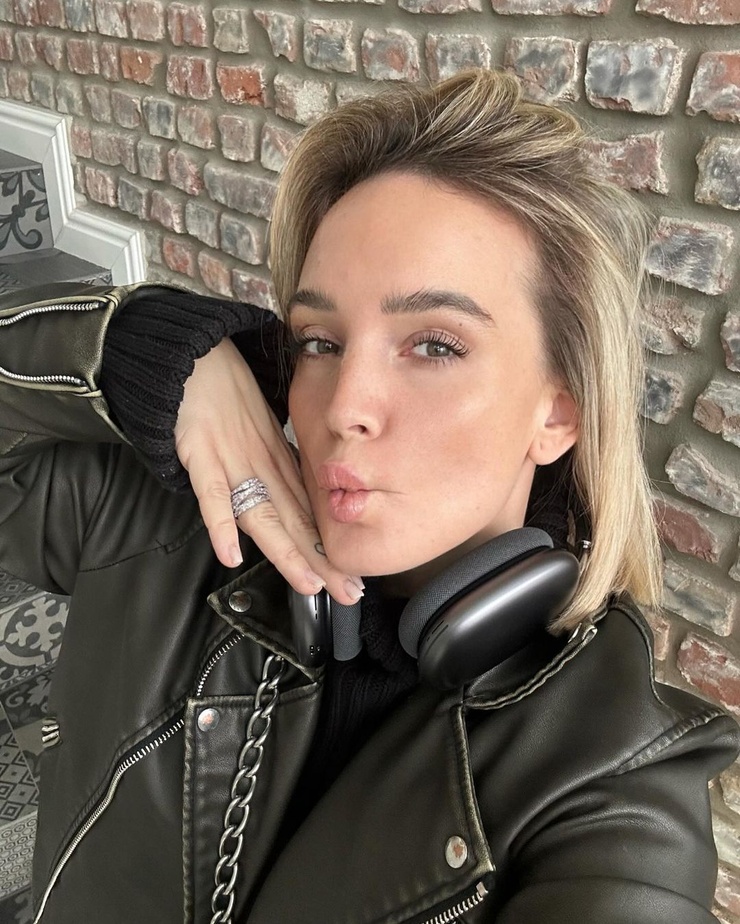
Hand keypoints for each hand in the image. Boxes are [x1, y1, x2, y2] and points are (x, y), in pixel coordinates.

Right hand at [174, 338, 363, 605]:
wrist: (196, 351)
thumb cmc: (228, 390)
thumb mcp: (261, 430)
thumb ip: (275, 465)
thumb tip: (294, 500)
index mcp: (276, 460)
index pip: (306, 511)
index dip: (328, 545)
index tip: (352, 574)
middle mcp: (261, 464)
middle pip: (293, 520)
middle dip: (321, 560)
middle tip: (349, 591)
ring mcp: (231, 460)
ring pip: (261, 514)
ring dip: (285, 552)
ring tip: (308, 584)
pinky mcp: (199, 454)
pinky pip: (211, 494)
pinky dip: (219, 525)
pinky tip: (231, 555)